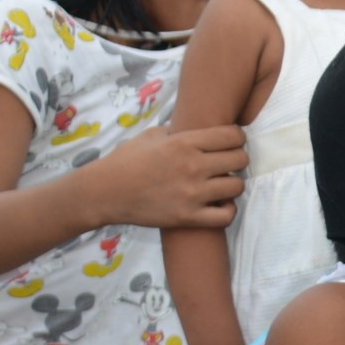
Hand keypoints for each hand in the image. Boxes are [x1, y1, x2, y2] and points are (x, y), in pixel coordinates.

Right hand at [90, 125, 245, 230]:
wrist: (104, 192)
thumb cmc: (125, 161)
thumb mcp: (151, 136)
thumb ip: (179, 131)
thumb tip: (200, 127)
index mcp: (184, 142)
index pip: (232, 135)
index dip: (237, 138)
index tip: (230, 142)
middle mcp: (192, 166)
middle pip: (240, 159)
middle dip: (237, 159)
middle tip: (226, 163)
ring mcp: (192, 194)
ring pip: (237, 186)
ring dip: (233, 184)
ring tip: (222, 184)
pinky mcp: (188, 217)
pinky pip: (226, 216)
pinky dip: (228, 210)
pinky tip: (219, 205)